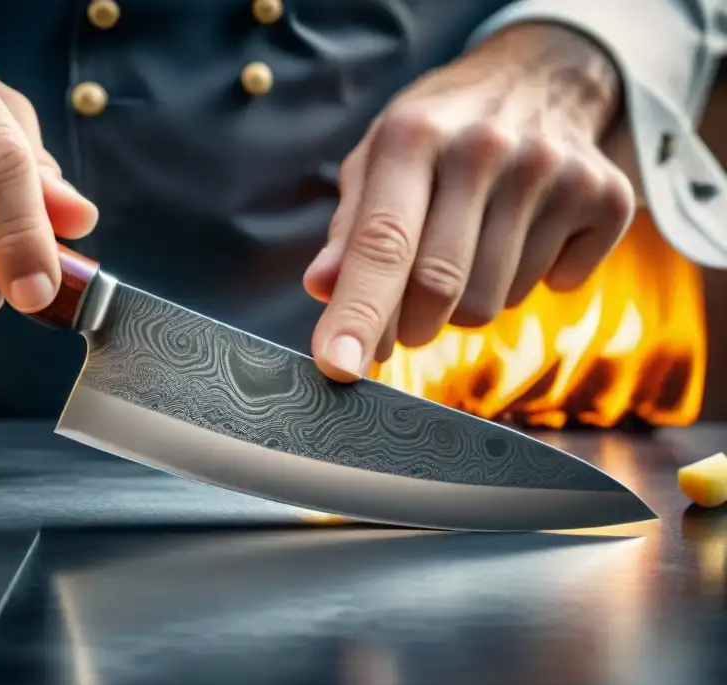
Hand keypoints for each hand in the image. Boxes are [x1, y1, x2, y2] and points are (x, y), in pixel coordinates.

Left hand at [305, 23, 633, 381]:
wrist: (539, 74)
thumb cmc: (438, 133)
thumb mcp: (379, 160)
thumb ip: (349, 228)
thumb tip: (321, 288)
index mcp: (413, 137)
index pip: (383, 244)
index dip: (358, 313)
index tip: (339, 367)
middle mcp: (485, 148)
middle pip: (440, 290)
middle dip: (413, 323)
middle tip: (409, 308)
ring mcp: (552, 169)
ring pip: (494, 302)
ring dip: (472, 299)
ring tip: (474, 243)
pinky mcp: (606, 194)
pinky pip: (557, 286)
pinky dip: (536, 278)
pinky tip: (527, 230)